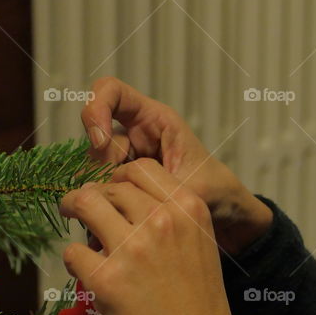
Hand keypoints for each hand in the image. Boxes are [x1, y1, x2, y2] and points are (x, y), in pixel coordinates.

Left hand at [60, 159, 264, 314]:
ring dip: (73, 209)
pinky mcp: (106, 279)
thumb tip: (121, 196)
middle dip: (92, 195)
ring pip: (84, 204)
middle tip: (82, 207)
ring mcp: (132, 249)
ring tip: (71, 218)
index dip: (119, 177)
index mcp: (188, 208)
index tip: (109, 190)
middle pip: (109, 186)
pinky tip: (86, 270)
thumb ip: (168, 214)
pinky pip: (73, 252)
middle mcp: (160, 220)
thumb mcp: (198, 242)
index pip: (141, 168)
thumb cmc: (198, 300)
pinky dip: (75, 259)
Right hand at [81, 77, 272, 253]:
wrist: (224, 218)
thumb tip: (103, 191)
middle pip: (95, 138)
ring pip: (91, 167)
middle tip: (115, 195)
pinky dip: (99, 207)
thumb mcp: (190, 184)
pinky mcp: (117, 185)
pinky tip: (112, 223)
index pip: (111, 92)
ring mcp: (123, 160)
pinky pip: (95, 189)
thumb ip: (151, 186)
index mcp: (154, 120)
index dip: (95, 109)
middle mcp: (133, 135)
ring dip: (98, 191)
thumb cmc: (215, 192)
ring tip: (119, 216)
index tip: (100, 142)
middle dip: (99, 167)